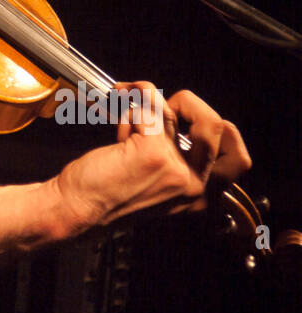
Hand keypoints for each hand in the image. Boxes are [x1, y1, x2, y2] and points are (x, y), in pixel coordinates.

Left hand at [54, 81, 250, 234]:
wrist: (76, 210)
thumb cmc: (103, 196)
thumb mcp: (152, 184)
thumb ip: (170, 157)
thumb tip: (167, 113)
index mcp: (196, 193)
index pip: (238, 159)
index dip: (220, 131)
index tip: (192, 120)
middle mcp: (192, 184)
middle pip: (219, 126)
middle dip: (190, 104)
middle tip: (161, 107)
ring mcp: (175, 167)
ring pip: (173, 108)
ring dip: (143, 102)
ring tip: (124, 112)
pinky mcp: (152, 152)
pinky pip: (146, 105)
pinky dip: (128, 104)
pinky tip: (115, 120)